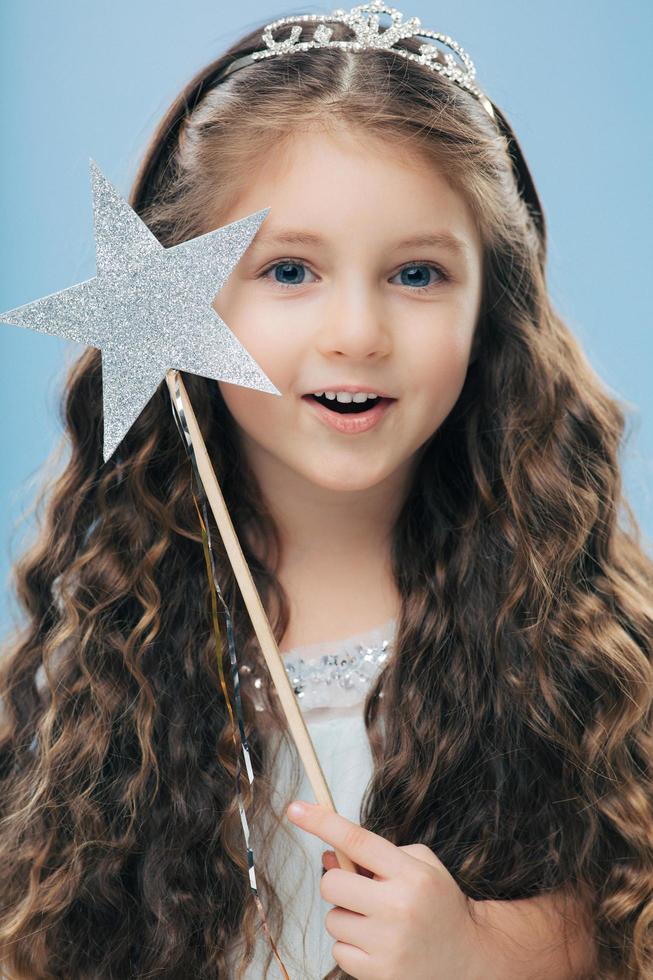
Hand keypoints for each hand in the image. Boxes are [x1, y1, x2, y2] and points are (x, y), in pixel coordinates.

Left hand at [286, 800, 483, 979]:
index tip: (294, 809)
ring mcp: (388, 942)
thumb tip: (328, 856)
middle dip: (339, 884)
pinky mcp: (380, 973)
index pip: (356, 840)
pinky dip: (352, 946)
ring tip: (377, 922)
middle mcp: (398, 906)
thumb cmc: (438, 904)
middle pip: (333, 883)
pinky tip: (378, 945)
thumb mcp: (420, 865)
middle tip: (361, 891)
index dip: (321, 822)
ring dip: (347, 917)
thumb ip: (375, 854)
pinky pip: (338, 951)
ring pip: (333, 919)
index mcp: (410, 873)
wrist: (469, 957)